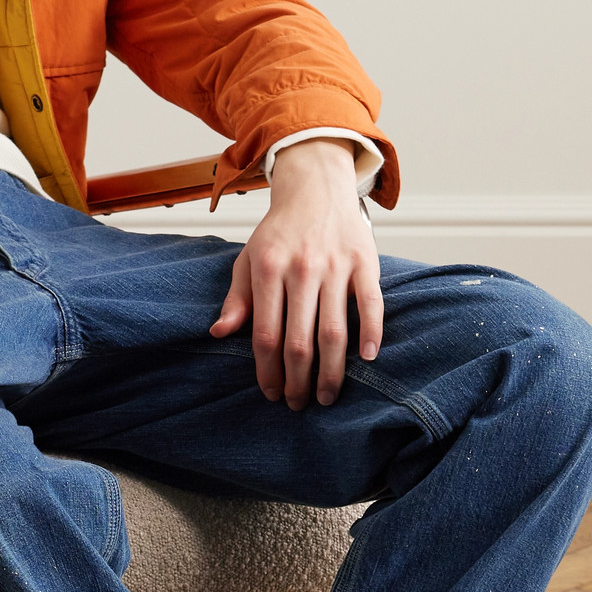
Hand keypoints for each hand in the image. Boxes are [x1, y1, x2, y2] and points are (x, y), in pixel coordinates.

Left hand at [209, 137, 381, 409]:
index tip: (271, 394)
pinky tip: (366, 359)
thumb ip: (237, 298)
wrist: (316, 187)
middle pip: (299, 342)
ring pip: (333, 332)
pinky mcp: (364, 261)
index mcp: (268, 270)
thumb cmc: (280, 232)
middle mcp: (301, 269)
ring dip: (331, 372)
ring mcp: (335, 266)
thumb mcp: (248, 259)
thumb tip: (220, 333)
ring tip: (326, 396)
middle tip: (298, 404)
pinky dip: (371, 333)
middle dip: (298, 381)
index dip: (268, 372)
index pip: (266, 336)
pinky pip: (370, 303)